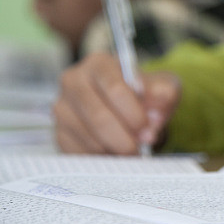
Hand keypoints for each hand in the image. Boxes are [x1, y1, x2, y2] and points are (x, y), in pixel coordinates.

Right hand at [54, 52, 181, 153]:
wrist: (132, 107)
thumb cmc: (147, 94)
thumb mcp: (164, 87)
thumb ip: (165, 95)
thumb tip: (154, 117)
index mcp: (99, 64)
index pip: (114, 89)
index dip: (133, 113)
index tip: (148, 129)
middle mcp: (73, 81)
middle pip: (98, 117)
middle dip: (124, 137)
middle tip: (142, 147)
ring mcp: (61, 108)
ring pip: (88, 138)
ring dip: (114, 150)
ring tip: (133, 151)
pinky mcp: (58, 132)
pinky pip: (77, 153)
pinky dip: (100, 159)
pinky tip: (116, 155)